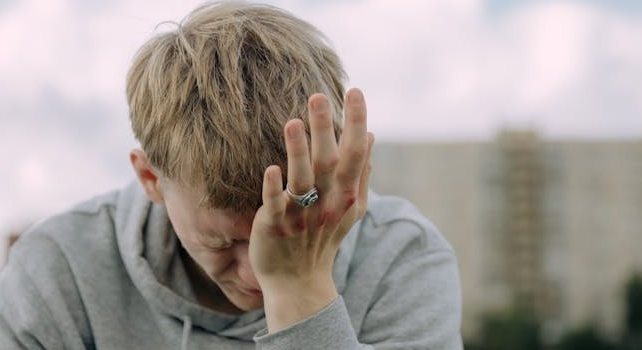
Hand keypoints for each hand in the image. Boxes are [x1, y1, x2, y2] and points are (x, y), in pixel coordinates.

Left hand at [249, 88, 373, 331]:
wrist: (299, 282)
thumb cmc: (323, 238)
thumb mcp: (350, 208)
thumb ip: (360, 172)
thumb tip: (371, 136)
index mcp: (346, 194)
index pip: (355, 152)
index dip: (356, 121)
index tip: (356, 90)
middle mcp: (327, 203)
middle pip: (329, 161)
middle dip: (326, 128)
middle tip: (319, 95)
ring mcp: (301, 216)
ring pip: (302, 180)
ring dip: (298, 151)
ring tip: (293, 121)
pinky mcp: (276, 227)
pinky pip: (276, 206)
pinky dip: (274, 189)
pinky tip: (271, 169)